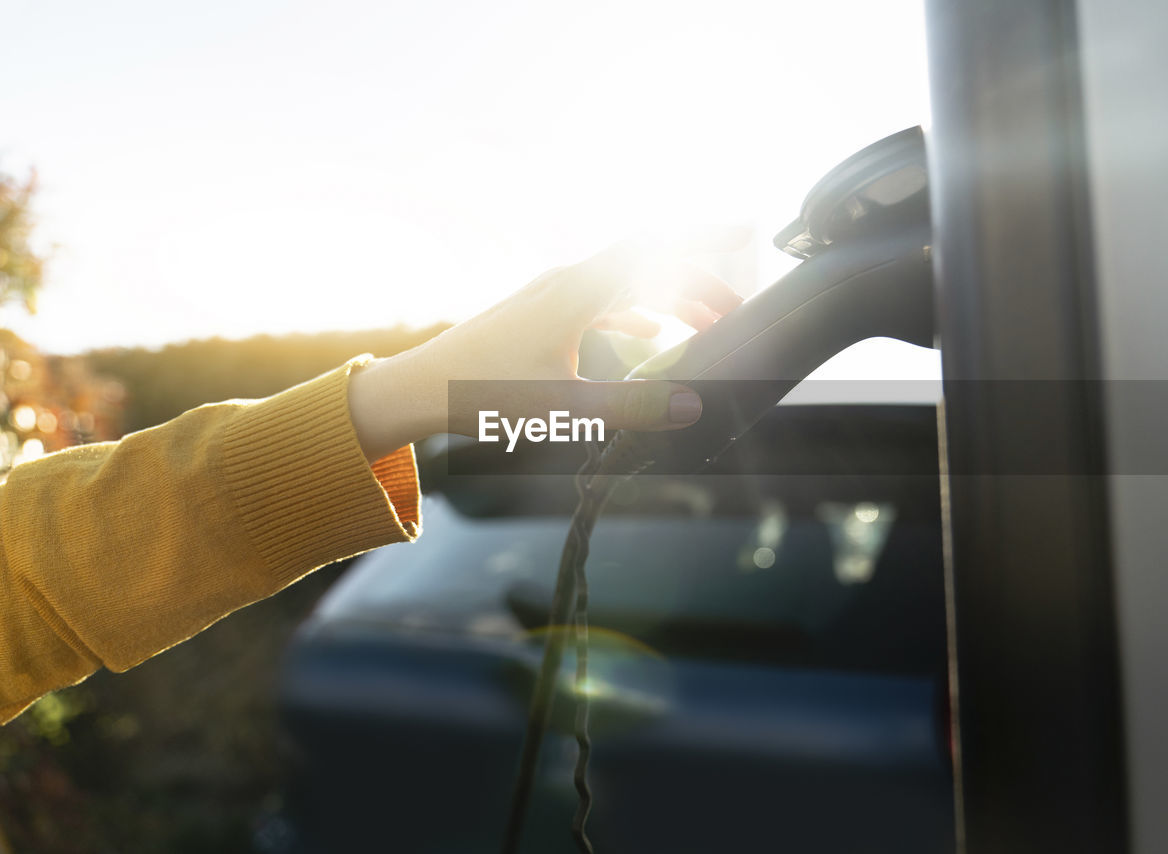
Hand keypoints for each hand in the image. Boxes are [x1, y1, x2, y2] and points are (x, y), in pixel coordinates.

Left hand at [348, 241, 742, 460]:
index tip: (746, 231)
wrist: (420, 388)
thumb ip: (629, 407)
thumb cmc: (483, 394)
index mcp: (576, 292)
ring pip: (627, 285)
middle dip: (697, 282)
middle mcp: (567, 282)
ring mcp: (553, 296)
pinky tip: (654, 336)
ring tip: (706, 325)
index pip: (653, 250)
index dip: (704, 239)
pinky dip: (635, 314)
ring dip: (668, 300)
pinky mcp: (543, 314)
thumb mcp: (563, 406)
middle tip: (735, 311)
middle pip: (648, 267)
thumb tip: (689, 407)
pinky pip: (603, 302)